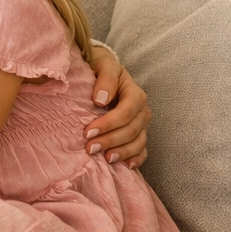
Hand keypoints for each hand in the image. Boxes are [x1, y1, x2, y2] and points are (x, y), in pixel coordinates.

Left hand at [85, 46, 150, 167]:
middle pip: (131, 130)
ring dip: (122, 153)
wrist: (104, 72)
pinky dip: (136, 159)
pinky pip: (143, 151)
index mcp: (136, 94)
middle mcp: (142, 111)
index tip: (87, 132)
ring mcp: (142, 125)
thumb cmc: (101, 69)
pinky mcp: (139, 135)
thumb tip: (100, 99)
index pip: (125, 113)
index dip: (108, 124)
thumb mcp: (104, 66)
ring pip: (138, 143)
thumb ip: (106, 78)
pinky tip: (125, 166)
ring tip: (105, 159)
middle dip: (110, 141)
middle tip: (89, 148)